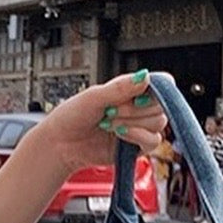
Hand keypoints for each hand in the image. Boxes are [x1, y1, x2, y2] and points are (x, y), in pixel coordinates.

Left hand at [31, 70, 167, 180]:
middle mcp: (138, 107)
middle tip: (110, 111)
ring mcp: (140, 127)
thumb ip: (120, 88)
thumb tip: (145, 76)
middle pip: (160, 105)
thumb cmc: (72, 116)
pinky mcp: (138, 146)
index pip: (161, 84)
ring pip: (158, 122)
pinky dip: (138, 136)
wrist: (60, 144)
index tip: (139, 94)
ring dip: (132, 122)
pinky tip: (119, 134)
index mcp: (130, 90)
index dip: (157, 89)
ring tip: (108, 123)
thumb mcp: (94, 97)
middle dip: (135, 108)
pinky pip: (154, 140)